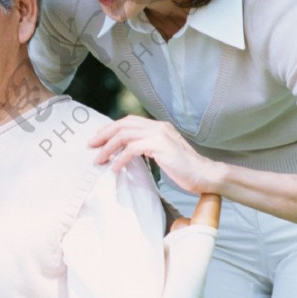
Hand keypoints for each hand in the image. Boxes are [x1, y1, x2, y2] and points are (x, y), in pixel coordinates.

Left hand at [88, 115, 223, 194]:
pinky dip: (120, 158)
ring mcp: (160, 135)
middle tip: (91, 146)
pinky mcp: (161, 146)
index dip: (110, 129)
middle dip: (104, 134)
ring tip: (98, 160)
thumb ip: (147, 148)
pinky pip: (133, 149)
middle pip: (123, 124)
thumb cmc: (184, 169)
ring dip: (108, 148)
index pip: (128, 121)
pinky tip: (115, 168)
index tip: (97, 139)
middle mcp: (158, 127)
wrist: (205, 176)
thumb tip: (125, 153)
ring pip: (125, 135)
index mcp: (158, 127)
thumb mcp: (162, 154)